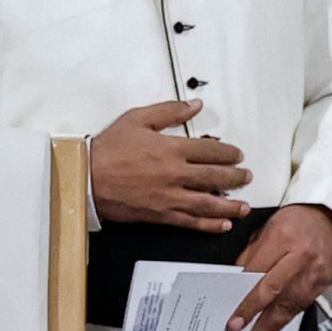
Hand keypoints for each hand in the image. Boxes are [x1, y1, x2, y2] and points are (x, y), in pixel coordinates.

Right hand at [89, 99, 250, 229]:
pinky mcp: (161, 215)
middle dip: (236, 178)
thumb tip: (195, 104)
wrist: (85, 178)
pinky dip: (209, 225)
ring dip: (230, 206)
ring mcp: (170, 197)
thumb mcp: (137, 119)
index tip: (237, 155)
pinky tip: (223, 225)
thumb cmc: (107, 149)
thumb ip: (169, 111)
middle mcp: (175, 174)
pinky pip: (191, 222)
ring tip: (244, 207)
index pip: (210, 151)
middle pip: (215, 177)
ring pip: (209, 203)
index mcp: (171, 149)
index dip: (228, 153)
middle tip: (246, 177)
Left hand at [226, 204, 331, 330]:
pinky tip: (274, 329)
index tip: (232, 311)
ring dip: (271, 325)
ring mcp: (315, 272)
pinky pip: (302, 305)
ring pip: (290, 304)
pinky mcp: (323, 283)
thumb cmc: (294, 221)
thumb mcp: (267, 229)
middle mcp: (300, 256)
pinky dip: (286, 319)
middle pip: (274, 291)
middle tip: (237, 330)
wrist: (329, 218)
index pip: (257, 271)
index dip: (243, 294)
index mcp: (282, 238)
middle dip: (254, 313)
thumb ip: (252, 255)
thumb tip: (238, 282)